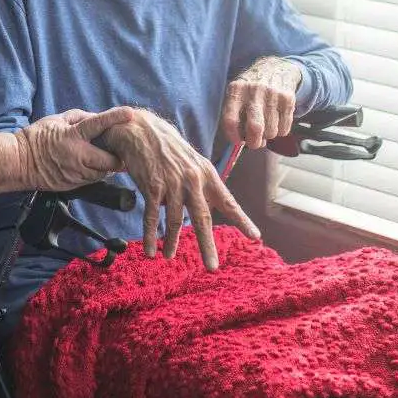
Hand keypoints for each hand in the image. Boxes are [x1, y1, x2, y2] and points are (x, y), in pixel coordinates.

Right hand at [16, 106, 133, 189]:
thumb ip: (79, 117)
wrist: (20, 162)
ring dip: (107, 166)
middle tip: (121, 149)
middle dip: (118, 156)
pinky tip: (92, 165)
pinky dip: (96, 173)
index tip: (130, 113)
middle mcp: (77, 156)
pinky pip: (92, 180)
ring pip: (103, 173)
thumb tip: (96, 117)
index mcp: (73, 136)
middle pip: (109, 160)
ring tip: (106, 157)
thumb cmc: (37, 137)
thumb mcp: (57, 120)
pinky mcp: (73, 185)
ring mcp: (75, 173)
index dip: (115, 117)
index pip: (98, 124)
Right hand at [105, 110, 259, 269]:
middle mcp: (193, 179)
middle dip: (207, 245)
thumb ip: (202, 183)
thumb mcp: (192, 160)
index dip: (242, 220)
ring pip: (175, 221)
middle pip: (202, 218)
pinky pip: (153, 217)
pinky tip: (151, 250)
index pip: (228, 200)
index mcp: (206, 173)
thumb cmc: (168, 147)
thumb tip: (209, 206)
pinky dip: (151, 236)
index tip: (255, 236)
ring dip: (172, 242)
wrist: (141, 130)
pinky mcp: (153, 187)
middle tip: (212, 266)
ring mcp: (172, 184)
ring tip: (170, 256)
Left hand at [221, 57, 302, 149]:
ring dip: (268, 135)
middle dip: (254, 142)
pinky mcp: (288, 99)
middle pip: (255, 128)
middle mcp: (254, 91)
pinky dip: (280, 131)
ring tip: (265, 125)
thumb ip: (234, 115)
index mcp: (237, 90)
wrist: (276, 68)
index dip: (233, 136)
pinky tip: (276, 120)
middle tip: (255, 142)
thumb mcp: (237, 93)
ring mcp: (273, 94)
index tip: (238, 140)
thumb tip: (239, 142)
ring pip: (271, 132)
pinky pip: (284, 129)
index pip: (230, 120)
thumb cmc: (251, 89)